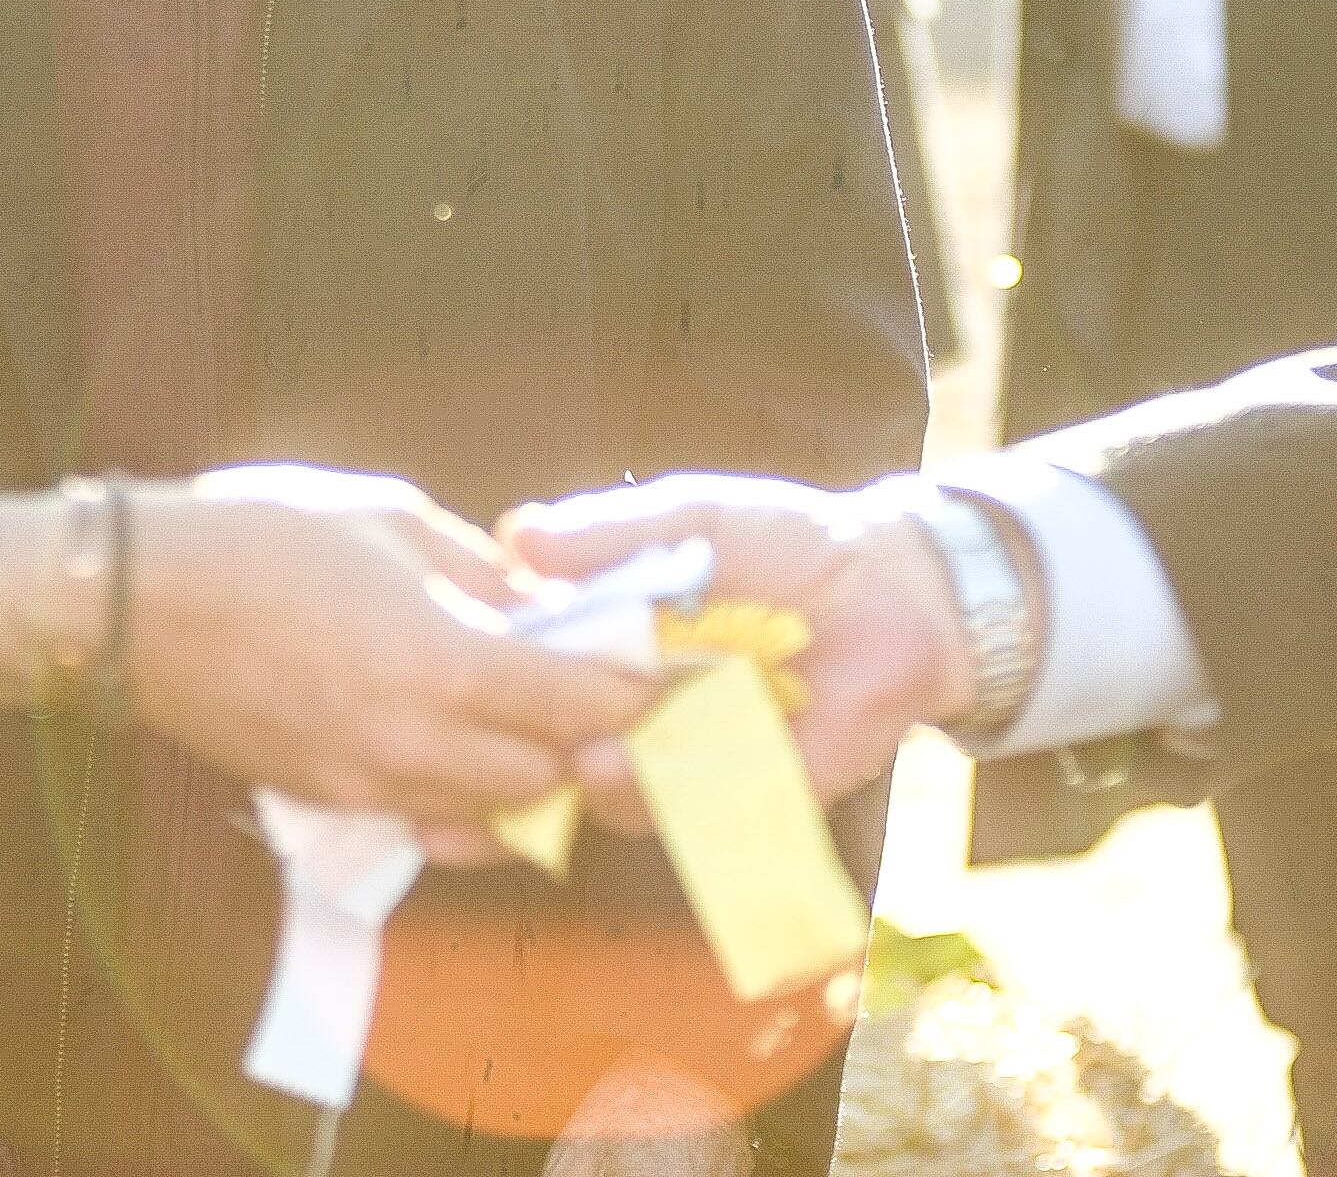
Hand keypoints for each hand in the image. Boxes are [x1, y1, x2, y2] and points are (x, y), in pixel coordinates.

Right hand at [0, 468, 653, 831]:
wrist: (134, 600)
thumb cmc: (263, 534)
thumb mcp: (393, 520)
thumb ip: (482, 573)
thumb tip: (544, 602)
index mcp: (445, 664)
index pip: (580, 706)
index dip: (633, 693)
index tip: (663, 671)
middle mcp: (415, 744)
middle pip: (546, 777)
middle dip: (584, 741)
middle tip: (599, 693)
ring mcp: (366, 783)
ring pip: (488, 812)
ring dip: (524, 773)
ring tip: (533, 718)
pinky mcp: (325, 799)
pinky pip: (423, 817)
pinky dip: (459, 793)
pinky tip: (457, 742)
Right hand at [503, 476, 977, 820]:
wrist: (891, 584)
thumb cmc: (783, 541)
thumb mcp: (691, 519)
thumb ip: (610, 533)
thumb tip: (515, 535)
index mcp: (610, 656)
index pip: (530, 689)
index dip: (488, 697)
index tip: (444, 690)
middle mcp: (638, 721)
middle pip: (561, 763)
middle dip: (524, 773)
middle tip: (505, 756)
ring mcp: (694, 766)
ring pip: (626, 801)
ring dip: (609, 784)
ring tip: (594, 759)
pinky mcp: (756, 798)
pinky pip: (711, 818)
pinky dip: (687, 801)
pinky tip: (679, 770)